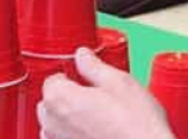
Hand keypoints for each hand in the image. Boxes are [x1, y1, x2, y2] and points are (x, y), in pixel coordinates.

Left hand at [38, 47, 176, 138]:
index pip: (52, 79)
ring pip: (56, 126)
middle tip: (98, 98)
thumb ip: (93, 66)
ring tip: (101, 118)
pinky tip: (99, 134)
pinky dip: (76, 136)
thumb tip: (82, 56)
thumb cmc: (136, 124)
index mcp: (59, 98)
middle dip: (68, 98)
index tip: (87, 79)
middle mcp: (51, 124)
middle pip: (51, 103)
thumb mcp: (119, 82)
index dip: (71, 76)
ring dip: (70, 120)